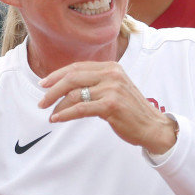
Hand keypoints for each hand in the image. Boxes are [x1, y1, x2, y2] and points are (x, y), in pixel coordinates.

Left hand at [39, 60, 177, 154]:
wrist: (152, 126)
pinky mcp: (111, 105)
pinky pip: (81, 108)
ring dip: (58, 105)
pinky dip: (65, 114)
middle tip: (41, 101)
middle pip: (72, 77)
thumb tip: (65, 87)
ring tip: (50, 113)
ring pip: (74, 93)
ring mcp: (112, 89)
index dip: (56, 75)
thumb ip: (95, 84)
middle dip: (52, 89)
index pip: (76, 67)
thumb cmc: (130, 110)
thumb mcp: (114, 89)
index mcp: (111, 67)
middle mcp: (111, 74)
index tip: (43, 84)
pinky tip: (57, 118)